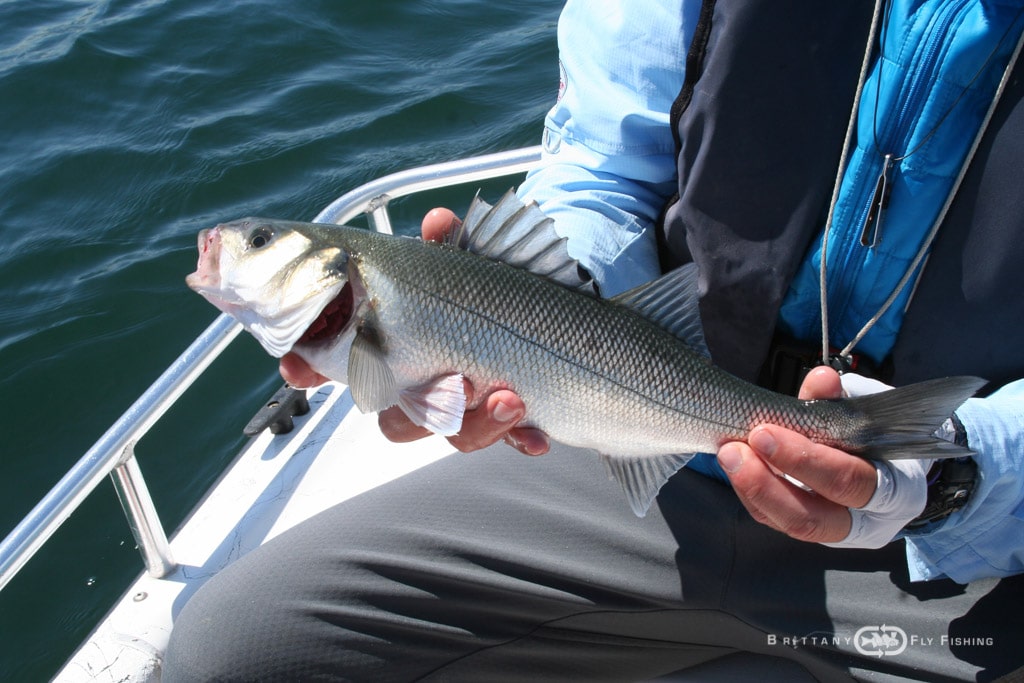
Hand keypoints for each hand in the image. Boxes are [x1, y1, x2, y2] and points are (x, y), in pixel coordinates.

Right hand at [279, 207, 549, 455]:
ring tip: (509, 396)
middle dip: (423, 409)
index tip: (299, 367)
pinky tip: (536, 437)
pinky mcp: (509, 418)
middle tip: (458, 384)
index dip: (313, 367)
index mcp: (398, 344)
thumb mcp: (466, 257)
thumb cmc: (489, 284)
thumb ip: (448, 244)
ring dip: (479, 423)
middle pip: (398, 418)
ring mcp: (466, 405)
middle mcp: (425, 382)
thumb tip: (440, 223)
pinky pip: (509, 442)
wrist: (548, 306)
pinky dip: (521, 439)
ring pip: (454, 434)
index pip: (342, 363)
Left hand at [717, 367, 908, 545]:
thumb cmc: (877, 436)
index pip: (849, 482)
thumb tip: (821, 379)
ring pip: (788, 524)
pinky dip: (750, 491)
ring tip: (728, 455)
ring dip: (752, 489)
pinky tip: (735, 465)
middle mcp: (865, 522)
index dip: (805, 460)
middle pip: (813, 517)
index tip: (765, 432)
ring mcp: (833, 531)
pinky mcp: (805, 527)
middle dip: (767, 484)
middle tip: (735, 449)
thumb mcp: (865, 412)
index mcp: (894, 492)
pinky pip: (772, 518)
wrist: (889, 468)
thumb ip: (840, 398)